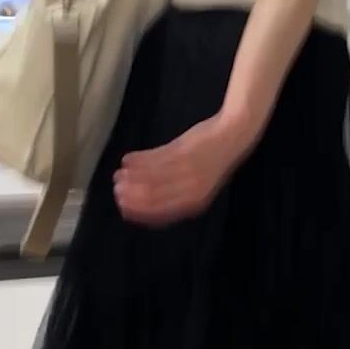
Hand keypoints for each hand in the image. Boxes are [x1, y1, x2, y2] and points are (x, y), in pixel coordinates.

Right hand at [114, 114, 260, 226]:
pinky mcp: (184, 152)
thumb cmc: (211, 161)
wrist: (233, 134)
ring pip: (150, 178)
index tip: (122, 207)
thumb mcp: (197, 184)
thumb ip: (172, 194)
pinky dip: (138, 160)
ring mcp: (188, 170)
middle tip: (116, 188)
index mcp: (195, 202)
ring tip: (118, 174)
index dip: (138, 212)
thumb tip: (142, 202)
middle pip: (152, 197)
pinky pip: (154, 158)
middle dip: (130, 194)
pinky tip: (127, 159)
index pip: (160, 214)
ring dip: (130, 177)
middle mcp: (191, 190)